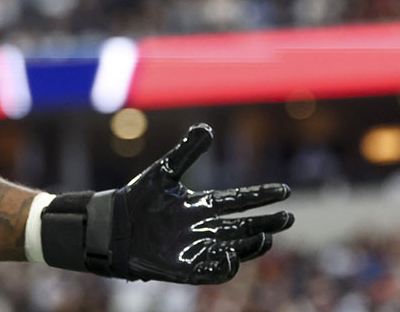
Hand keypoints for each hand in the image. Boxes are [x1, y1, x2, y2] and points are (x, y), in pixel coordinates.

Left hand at [40, 123, 292, 283]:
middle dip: (267, 223)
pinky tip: (233, 257)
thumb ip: (186, 152)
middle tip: (287, 218)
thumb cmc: (137, 199)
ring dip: (251, 246)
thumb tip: (207, 128)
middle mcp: (205, 228)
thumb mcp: (164, 171)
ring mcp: (197, 248)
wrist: (112, 225)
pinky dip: (224, 266)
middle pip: (244, 227)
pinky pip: (211, 270)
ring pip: (234, 249)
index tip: (284, 191)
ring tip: (266, 237)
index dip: (261, 196)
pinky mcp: (185, 267)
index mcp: (202, 205)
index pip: (239, 200)